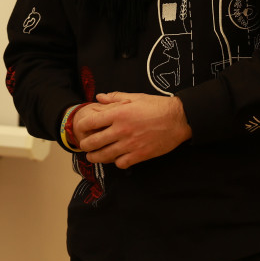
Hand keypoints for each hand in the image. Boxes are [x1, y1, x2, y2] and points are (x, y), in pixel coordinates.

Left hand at [75, 92, 191, 168]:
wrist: (178, 119)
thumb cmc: (157, 106)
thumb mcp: (135, 97)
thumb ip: (115, 97)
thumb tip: (99, 97)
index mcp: (118, 114)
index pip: (90, 122)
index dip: (82, 127)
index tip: (81, 129)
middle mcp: (121, 130)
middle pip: (93, 142)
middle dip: (85, 145)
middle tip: (84, 145)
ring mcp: (130, 144)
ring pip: (104, 155)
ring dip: (95, 157)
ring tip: (93, 156)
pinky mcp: (140, 155)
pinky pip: (121, 163)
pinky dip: (116, 162)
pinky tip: (116, 158)